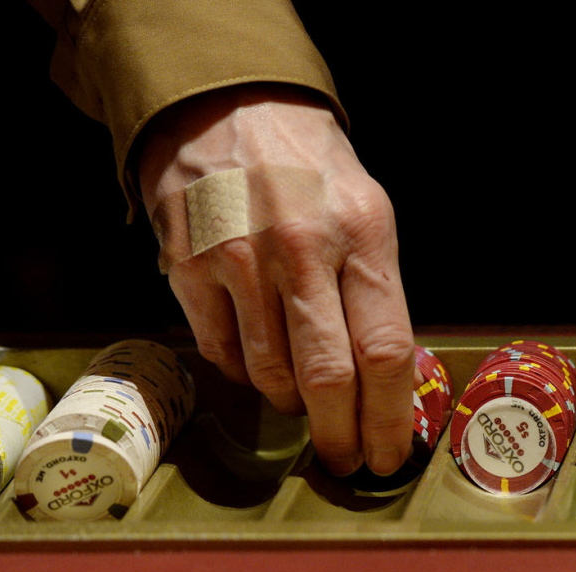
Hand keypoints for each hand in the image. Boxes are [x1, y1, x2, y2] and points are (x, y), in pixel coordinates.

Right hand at [137, 84, 414, 476]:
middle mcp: (302, 248)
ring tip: (302, 394)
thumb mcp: (368, 214)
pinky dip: (244, 372)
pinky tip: (257, 355)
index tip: (386, 455)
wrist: (227, 107)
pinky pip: (222, 355)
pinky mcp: (188, 266)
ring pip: (270, 376)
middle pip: (328, 378)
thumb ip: (376, 294)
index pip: (386, 350)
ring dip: (291, 402)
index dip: (387, 418)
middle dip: (340, 435)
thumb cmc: (311, 172)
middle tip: (344, 461)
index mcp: (363, 233)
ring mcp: (239, 258)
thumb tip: (383, 385)